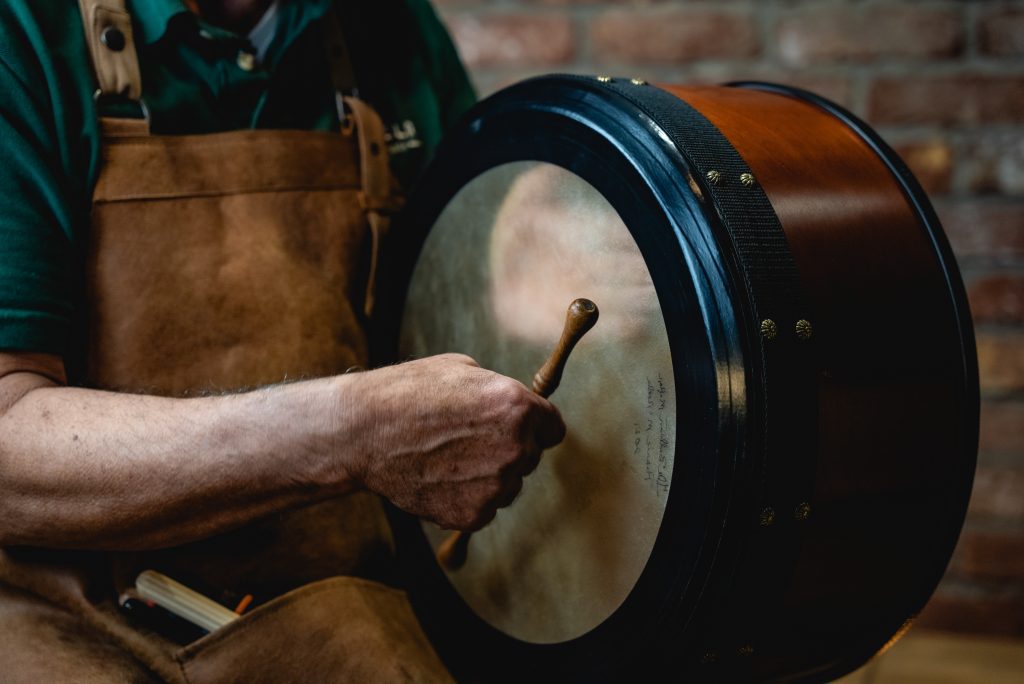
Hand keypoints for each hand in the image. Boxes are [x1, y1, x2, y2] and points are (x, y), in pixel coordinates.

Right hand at [349, 354, 564, 529]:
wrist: (365, 432)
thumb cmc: (409, 392)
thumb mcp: (463, 371)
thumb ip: (499, 392)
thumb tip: (516, 406)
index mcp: (519, 407)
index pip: (553, 427)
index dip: (534, 427)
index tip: (519, 430)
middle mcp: (517, 448)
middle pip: (531, 457)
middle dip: (508, 450)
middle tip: (467, 441)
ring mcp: (497, 486)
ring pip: (508, 486)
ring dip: (488, 476)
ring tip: (446, 457)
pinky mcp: (474, 515)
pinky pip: (484, 508)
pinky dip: (466, 498)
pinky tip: (438, 478)